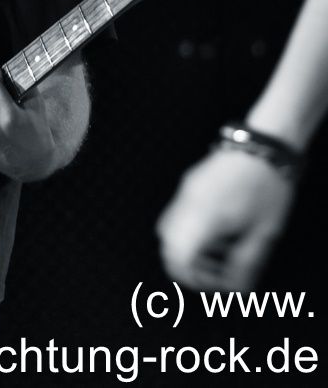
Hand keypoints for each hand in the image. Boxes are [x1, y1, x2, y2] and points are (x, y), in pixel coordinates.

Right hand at [156, 148, 295, 291]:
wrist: (265, 145)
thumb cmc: (267, 186)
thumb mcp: (263, 233)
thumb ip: (244, 265)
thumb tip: (234, 289)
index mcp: (204, 217)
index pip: (176, 257)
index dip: (189, 278)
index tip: (210, 286)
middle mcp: (187, 202)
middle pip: (166, 244)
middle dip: (185, 264)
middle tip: (213, 273)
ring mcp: (185, 190)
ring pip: (169, 228)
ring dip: (186, 247)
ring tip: (217, 254)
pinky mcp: (189, 182)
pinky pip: (178, 213)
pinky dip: (189, 230)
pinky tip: (216, 232)